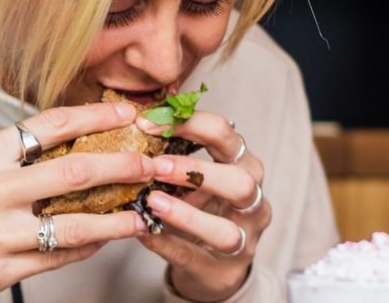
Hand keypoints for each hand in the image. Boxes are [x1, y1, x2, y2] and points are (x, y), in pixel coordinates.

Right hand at [0, 102, 154, 301]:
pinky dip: (88, 244)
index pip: (49, 125)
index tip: (126, 117)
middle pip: (75, 170)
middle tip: (153, 162)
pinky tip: (105, 237)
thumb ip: (8, 159)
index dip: (95, 118)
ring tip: (143, 211)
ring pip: (77, 221)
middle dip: (124, 165)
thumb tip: (64, 149)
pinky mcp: (0, 271)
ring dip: (119, 216)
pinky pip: (59, 255)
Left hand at [136, 112, 270, 301]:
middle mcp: (252, 201)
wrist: (211, 261)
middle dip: (196, 172)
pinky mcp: (223, 271)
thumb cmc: (199, 204)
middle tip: (155, 166)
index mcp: (243, 165)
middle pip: (240, 182)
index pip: (225, 134)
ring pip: (225, 230)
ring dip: (186, 214)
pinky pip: (194, 257)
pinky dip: (166, 243)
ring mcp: (243, 240)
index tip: (147, 123)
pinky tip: (142, 232)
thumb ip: (173, 149)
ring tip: (151, 201)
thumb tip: (136, 117)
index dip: (188, 124)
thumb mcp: (192, 173)